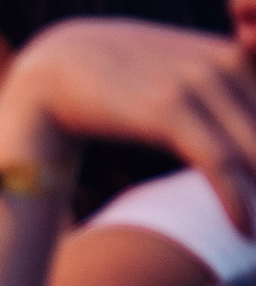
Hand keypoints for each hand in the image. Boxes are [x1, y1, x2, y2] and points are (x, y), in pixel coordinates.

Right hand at [0, 19, 255, 230]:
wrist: (50, 70)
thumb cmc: (111, 79)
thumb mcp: (172, 70)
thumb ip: (211, 87)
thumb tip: (232, 121)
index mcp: (230, 54)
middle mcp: (221, 62)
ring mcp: (196, 84)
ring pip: (255, 152)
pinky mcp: (168, 111)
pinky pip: (219, 163)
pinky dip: (237, 201)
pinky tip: (243, 231)